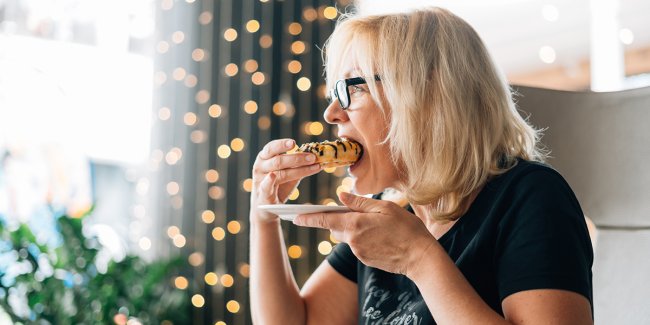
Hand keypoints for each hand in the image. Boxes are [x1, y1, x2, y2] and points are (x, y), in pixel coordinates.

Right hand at [250, 139, 320, 222]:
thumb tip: (317, 155)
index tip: (294, 143)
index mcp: (264, 157)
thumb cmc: (278, 185)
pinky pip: (265, 187)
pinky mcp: (262, 194)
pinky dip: (269, 181)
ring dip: (298, 170)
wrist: (266, 207)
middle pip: (278, 160)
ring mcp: (260, 180)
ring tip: (314, 167)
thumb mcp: (287, 171)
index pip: (272, 148)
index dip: (282, 144)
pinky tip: (272, 176)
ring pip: (280, 174)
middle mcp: (260, 167)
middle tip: (312, 157)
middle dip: (297, 158)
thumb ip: (297, 164)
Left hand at [293, 192, 435, 275]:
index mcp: (355, 224)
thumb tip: (340, 196)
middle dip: (340, 219)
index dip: (308, 217)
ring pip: (347, 236)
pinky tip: (381, 236)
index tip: (295, 215)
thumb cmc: (406, 228)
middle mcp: (352, 240)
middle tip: (359, 212)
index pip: (324, 219)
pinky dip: (363, 238)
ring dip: (354, 228)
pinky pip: (357, 245)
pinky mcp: (364, 259)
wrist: (420, 257)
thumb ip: (360, 202)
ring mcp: (358, 252)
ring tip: (377, 225)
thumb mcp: (385, 208)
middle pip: (335, 227)